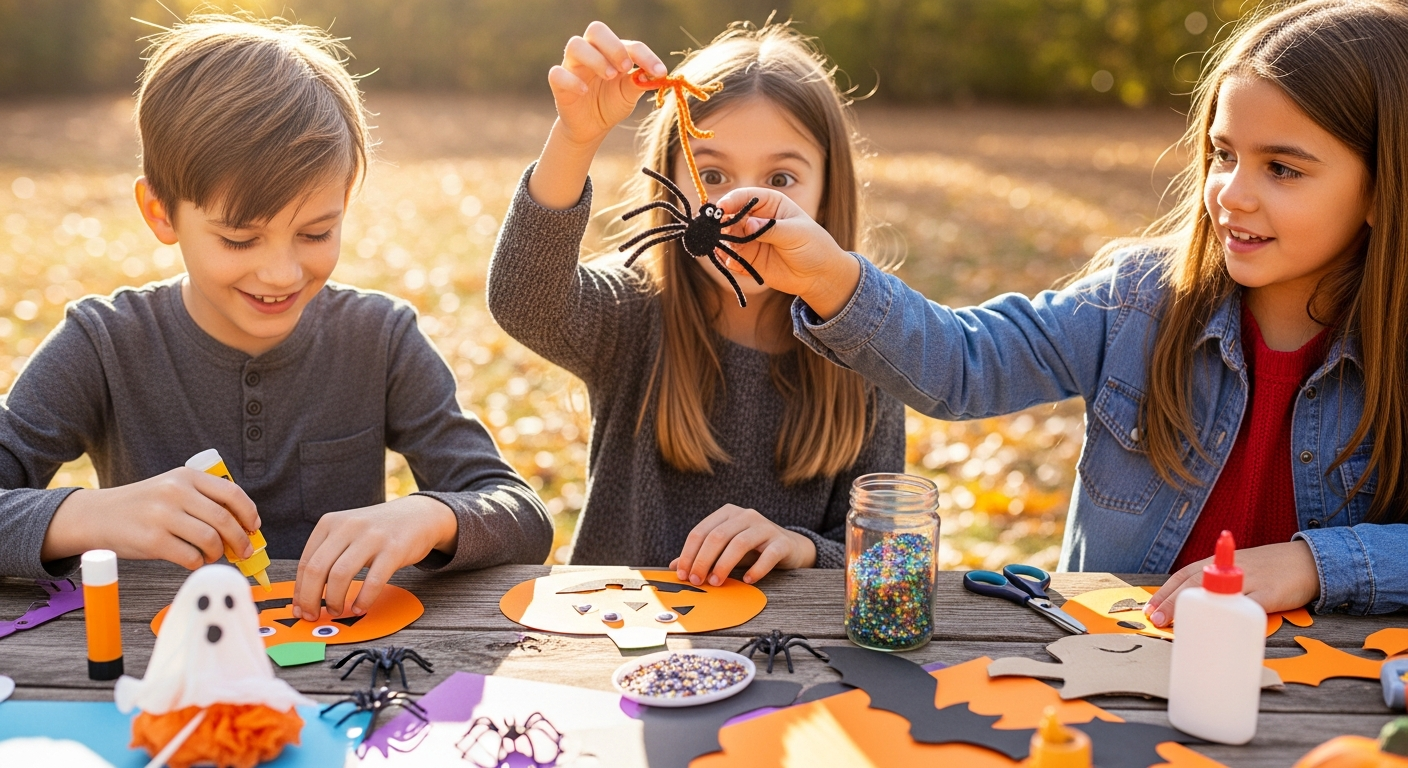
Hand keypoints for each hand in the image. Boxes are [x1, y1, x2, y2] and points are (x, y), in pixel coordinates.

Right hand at [42, 468, 258, 568]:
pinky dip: (197, 562)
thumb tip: (243, 528)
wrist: (96, 516)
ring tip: (211, 555)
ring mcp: (163, 515)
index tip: (254, 528)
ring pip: (210, 540)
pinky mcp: (152, 540)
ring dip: (217, 553)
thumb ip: (204, 501)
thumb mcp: (172, 489)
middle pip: (225, 519)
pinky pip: (190, 557)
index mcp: (186, 476)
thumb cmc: (143, 507)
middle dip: (240, 540)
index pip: (232, 493)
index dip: (249, 513)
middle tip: (243, 551)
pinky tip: (192, 560)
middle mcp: (176, 492)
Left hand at [293, 495, 457, 618]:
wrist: (418, 515)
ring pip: (340, 575)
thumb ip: (328, 555)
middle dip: (311, 599)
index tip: (300, 609)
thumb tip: (306, 594)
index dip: (300, 591)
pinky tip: (359, 608)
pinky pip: (372, 581)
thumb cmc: (378, 530)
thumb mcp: (348, 532)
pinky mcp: (394, 548)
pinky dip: (363, 600)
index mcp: (330, 522)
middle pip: (317, 570)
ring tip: (337, 611)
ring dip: (334, 600)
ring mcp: (371, 536)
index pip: (305, 562)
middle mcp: (348, 526)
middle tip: (313, 616)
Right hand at [548, 21, 665, 146]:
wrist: (591, 127)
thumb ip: (639, 83)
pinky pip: (557, 74)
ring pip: (575, 45)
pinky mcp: (558, 83)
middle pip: (596, 30)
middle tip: (625, 67)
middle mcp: (591, 52)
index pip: (629, 44)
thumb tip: (656, 75)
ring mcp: (572, 66)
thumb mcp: (628, 95)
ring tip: (610, 76)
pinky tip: (585, 91)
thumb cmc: (610, 104)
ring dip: (595, 59)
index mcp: (611, 52)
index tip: (660, 72)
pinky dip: (572, 81)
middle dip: (614, 47)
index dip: (645, 55)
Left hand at [670, 504, 817, 585]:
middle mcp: (746, 515)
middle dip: (703, 560)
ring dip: (724, 565)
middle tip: (697, 581)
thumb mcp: (724, 550)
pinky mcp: (782, 542)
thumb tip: (674, 567)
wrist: (789, 547)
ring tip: (716, 582)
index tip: (682, 574)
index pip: (701, 531)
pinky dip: (756, 569)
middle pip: (718, 536)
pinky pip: (768, 555)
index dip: (689, 554)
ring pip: (740, 543)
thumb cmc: (751, 550)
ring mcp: (765, 527)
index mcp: (727, 513)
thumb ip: (701, 556)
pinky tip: (747, 580)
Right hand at [715, 188, 860, 318]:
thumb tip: (748, 225)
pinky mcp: (746, 259)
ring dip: (718, 241)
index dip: (730, 201)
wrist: (819, 276)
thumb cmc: (813, 246)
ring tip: (717, 247)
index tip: (721, 209)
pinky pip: (729, 257)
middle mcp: (755, 219)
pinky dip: (725, 259)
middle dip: (719, 222)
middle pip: (729, 216)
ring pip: (725, 237)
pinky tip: (728, 262)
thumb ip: (771, 229)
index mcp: (769, 203)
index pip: (744, 197)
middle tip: (711, 230)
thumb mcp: (796, 234)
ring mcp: (749, 239)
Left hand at [1144, 540, 1319, 626]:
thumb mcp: (1235, 570)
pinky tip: (1224, 629)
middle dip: (1172, 603)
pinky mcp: (1272, 593)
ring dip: (1196, 610)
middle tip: (1156, 621)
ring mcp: (1251, 580)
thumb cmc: (1267, 569)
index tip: (1149, 610)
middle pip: (1195, 585)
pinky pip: (1252, 606)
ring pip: (1217, 593)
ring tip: (1179, 625)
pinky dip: (1237, 616)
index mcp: (1218, 563)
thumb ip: (1214, 583)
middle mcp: (1230, 569)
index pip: (1184, 576)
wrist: (1307, 560)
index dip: (1165, 592)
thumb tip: (1189, 609)